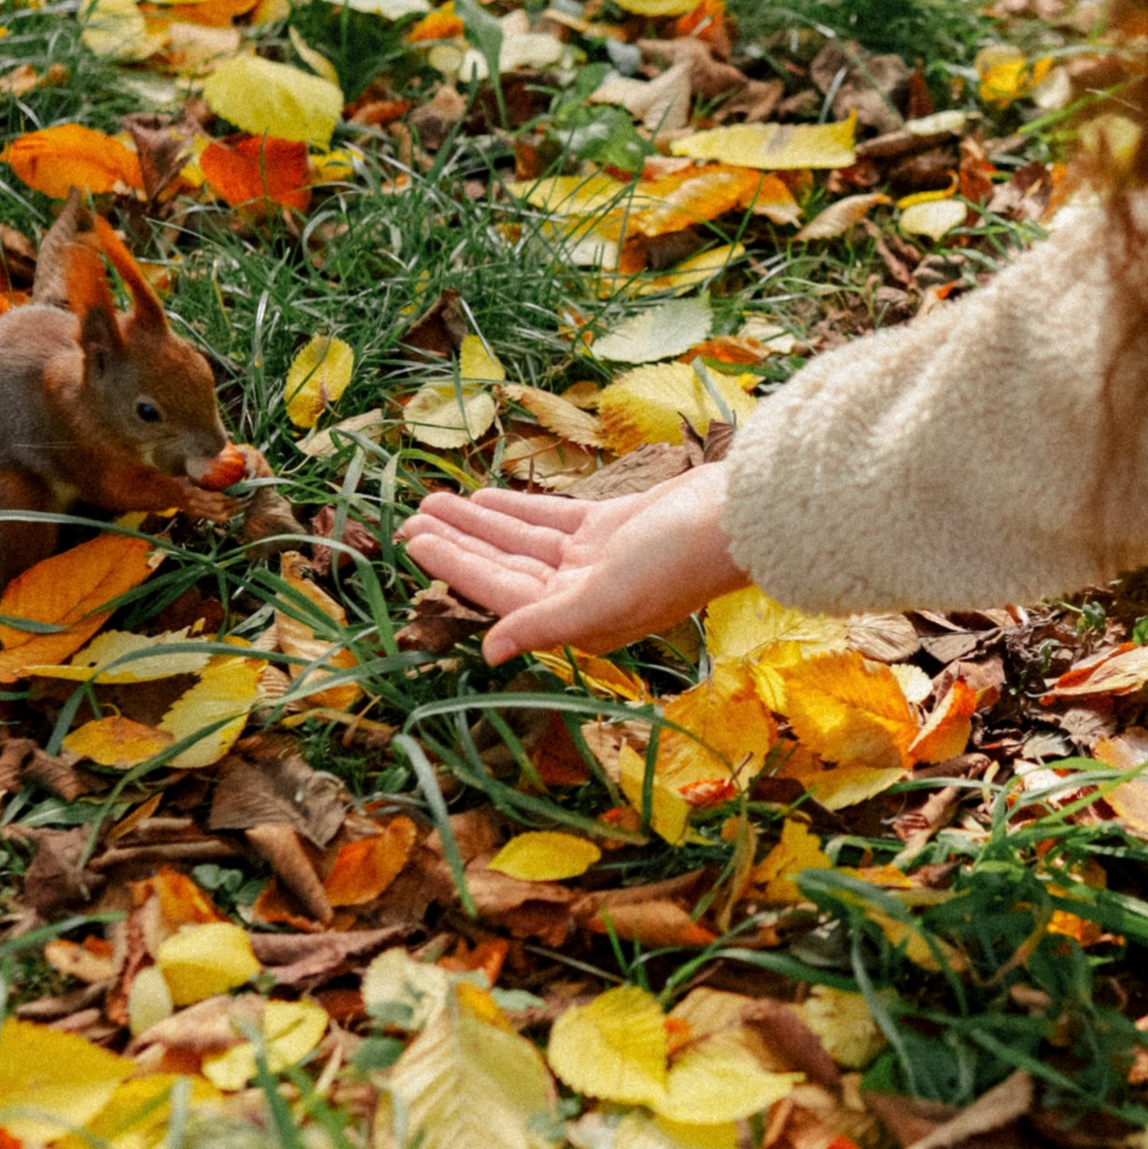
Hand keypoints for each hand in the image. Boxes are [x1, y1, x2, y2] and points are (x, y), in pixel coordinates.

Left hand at [403, 459, 739, 664]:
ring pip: (521, 540)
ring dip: (478, 522)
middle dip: (457, 542)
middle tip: (408, 518)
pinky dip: (516, 509)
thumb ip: (545, 623)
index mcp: (578, 620)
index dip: (454, 565)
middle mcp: (582, 595)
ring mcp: (596, 561)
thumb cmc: (679, 560)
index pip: (499, 591)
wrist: (738, 518)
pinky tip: (483, 497)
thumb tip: (489, 651)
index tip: (413, 540)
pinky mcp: (612, 527)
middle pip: (503, 565)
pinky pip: (550, 519)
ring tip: (433, 501)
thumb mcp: (607, 597)